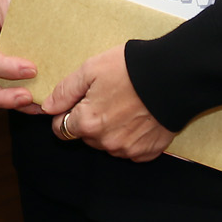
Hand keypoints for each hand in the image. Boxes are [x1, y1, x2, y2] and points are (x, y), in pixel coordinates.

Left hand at [44, 45, 174, 161]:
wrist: (174, 77)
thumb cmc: (131, 69)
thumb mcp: (91, 69)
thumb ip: (65, 91)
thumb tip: (47, 107)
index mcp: (87, 123)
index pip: (61, 129)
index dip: (68, 112)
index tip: (80, 100)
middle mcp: (105, 142)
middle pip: (85, 136)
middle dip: (90, 120)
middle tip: (107, 96)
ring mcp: (127, 150)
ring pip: (107, 143)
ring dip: (110, 129)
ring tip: (126, 105)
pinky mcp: (147, 152)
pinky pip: (130, 149)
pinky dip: (131, 136)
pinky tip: (139, 117)